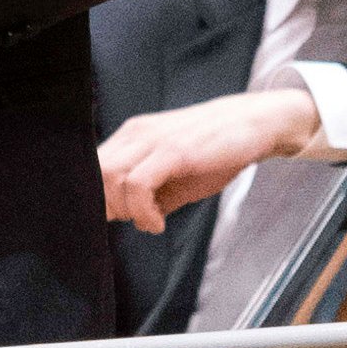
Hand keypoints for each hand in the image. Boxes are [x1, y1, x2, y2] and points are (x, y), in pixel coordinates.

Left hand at [95, 85, 322, 228]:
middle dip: (106, 208)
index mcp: (132, 138)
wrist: (254, 124)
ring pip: (109, 179)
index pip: (92, 169)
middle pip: (92, 174)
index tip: (116, 221)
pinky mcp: (173, 150)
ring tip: (151, 222)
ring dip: (124, 211)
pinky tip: (158, 223)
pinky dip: (142, 213)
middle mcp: (136, 134)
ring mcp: (153, 139)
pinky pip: (137, 185)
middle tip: (135, 221)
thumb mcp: (175, 176)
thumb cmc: (215, 151)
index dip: (96, 201)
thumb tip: (126, 219)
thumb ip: (147, 195)